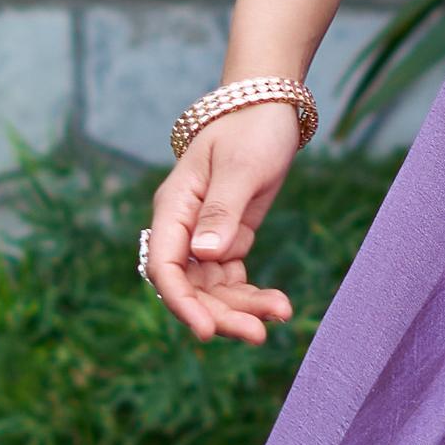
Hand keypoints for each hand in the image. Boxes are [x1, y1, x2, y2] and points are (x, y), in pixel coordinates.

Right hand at [141, 99, 308, 343]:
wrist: (268, 109)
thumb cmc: (251, 129)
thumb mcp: (241, 166)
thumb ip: (222, 210)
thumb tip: (203, 254)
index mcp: (173, 207)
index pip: (164, 266)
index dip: (182, 302)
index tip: (207, 330)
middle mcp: (182, 227)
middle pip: (189, 286)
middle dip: (220, 314)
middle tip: (258, 335)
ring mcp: (203, 236)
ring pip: (212, 289)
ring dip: (241, 308)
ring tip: (279, 315)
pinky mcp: (227, 240)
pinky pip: (232, 280)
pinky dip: (252, 295)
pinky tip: (278, 305)